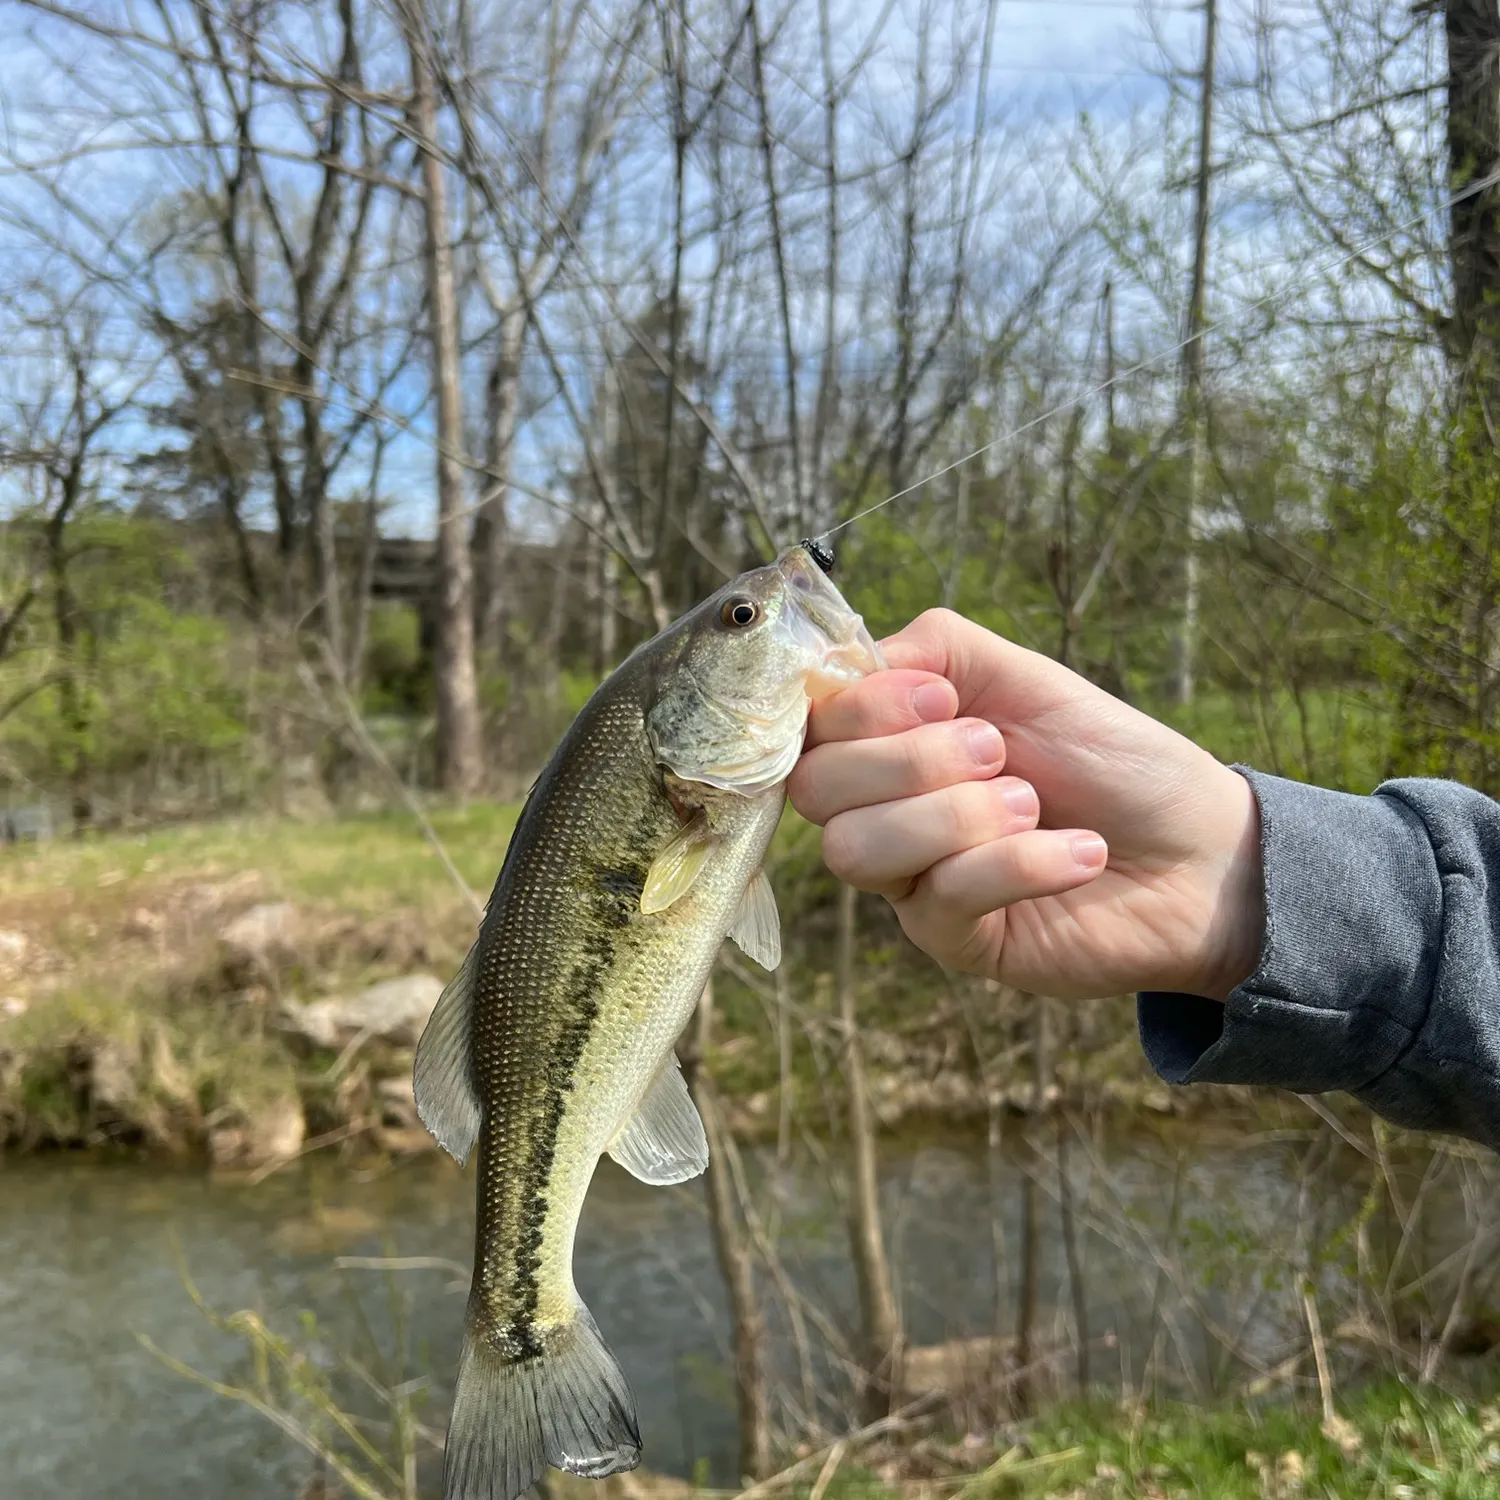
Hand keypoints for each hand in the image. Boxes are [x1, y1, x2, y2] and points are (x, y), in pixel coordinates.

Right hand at [788, 609, 1263, 1000]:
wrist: (1200, 850)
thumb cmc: (1111, 758)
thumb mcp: (1021, 673)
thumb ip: (929, 649)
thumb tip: (842, 661)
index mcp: (889, 745)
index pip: (807, 728)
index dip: (859, 709)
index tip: (941, 698)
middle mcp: (883, 813)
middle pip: (815, 790)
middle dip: (912, 759)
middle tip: (998, 751)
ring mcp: (911, 882)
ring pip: (858, 850)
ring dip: (959, 814)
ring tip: (1034, 805)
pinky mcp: (954, 940)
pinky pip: (943, 897)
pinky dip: (1019, 861)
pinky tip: (1079, 854)